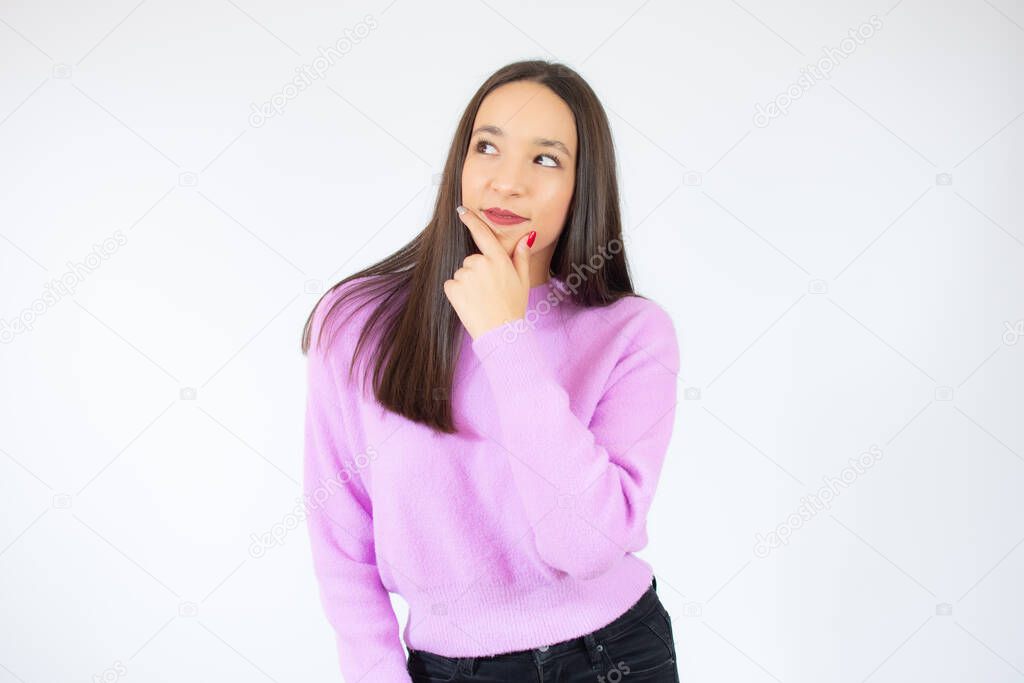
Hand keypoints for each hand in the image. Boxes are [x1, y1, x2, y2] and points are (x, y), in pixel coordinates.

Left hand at [443, 206, 535, 339]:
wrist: (501, 332)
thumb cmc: (513, 307)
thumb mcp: (523, 280)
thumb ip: (521, 256)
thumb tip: (527, 237)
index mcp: (498, 260)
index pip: (483, 234)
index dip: (471, 221)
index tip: (461, 211)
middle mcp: (481, 263)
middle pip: (472, 260)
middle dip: (477, 273)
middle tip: (489, 291)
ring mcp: (466, 275)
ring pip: (462, 273)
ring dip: (467, 284)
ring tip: (480, 300)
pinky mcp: (454, 288)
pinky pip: (452, 285)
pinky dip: (457, 294)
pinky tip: (470, 304)